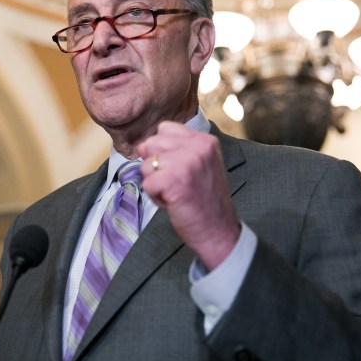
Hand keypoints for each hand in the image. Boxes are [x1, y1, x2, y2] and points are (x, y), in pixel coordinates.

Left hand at [137, 121, 240, 269]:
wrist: (218, 230)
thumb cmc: (204, 200)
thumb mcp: (198, 164)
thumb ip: (176, 150)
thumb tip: (142, 146)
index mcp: (204, 140)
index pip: (164, 129)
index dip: (162, 151)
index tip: (179, 169)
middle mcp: (198, 147)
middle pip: (150, 144)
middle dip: (155, 166)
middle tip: (176, 183)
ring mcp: (187, 163)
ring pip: (146, 165)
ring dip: (155, 183)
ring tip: (176, 193)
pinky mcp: (174, 181)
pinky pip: (146, 184)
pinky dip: (155, 197)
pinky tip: (174, 202)